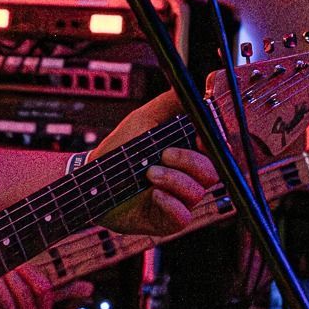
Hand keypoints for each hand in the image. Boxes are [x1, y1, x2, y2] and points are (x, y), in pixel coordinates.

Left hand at [90, 90, 219, 237]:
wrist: (93, 179)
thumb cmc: (120, 150)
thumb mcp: (143, 120)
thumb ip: (169, 104)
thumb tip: (192, 88)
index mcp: (188, 155)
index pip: (216, 152)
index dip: (214, 146)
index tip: (200, 138)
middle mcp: (188, 178)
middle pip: (211, 173)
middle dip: (189, 161)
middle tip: (164, 154)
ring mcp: (178, 200)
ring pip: (197, 193)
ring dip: (174, 180)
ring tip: (149, 173)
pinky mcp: (166, 220)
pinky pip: (183, 217)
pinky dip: (171, 204)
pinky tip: (154, 194)